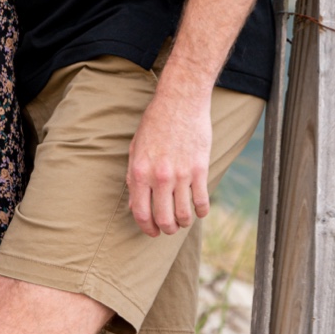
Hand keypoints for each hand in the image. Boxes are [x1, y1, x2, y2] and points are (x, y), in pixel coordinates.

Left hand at [127, 75, 211, 236]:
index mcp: (139, 172)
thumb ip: (132, 178)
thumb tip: (134, 205)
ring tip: (184, 220)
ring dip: (184, 222)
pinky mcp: (199, 169)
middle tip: (170, 228)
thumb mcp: (135, 149)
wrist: (180, 101)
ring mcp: (181, 174)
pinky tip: (200, 210)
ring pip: (184, 214)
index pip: (141, 213)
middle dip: (167, 229)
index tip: (153, 232)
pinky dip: (201, 211)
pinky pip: (202, 200)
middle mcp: (159, 177)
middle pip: (163, 218)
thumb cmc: (155, 123)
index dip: (147, 228)